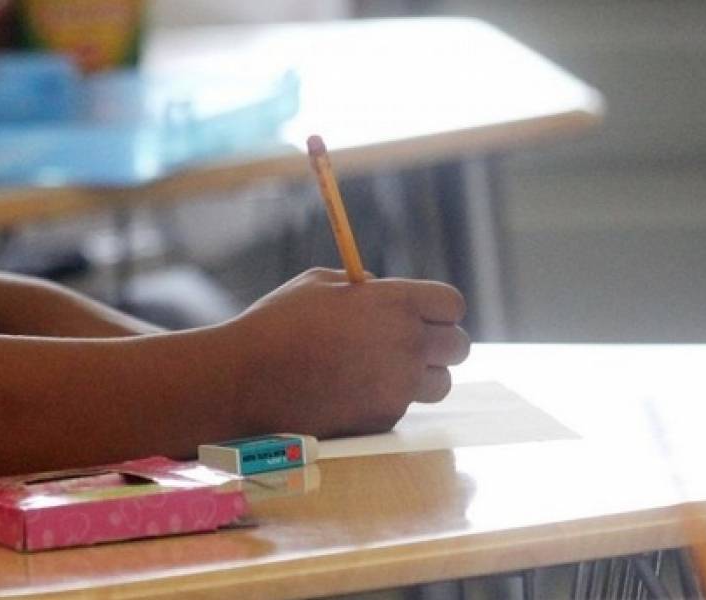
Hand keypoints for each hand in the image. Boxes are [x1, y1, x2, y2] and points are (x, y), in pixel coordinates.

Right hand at [222, 268, 469, 438]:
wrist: (246, 379)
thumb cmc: (277, 324)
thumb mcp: (320, 285)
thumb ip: (363, 289)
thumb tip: (384, 293)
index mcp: (395, 303)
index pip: (451, 305)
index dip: (440, 310)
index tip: (426, 316)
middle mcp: (407, 344)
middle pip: (459, 347)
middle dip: (441, 345)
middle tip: (416, 346)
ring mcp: (398, 386)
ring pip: (440, 384)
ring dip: (423, 378)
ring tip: (387, 371)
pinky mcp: (384, 419)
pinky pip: (403, 407)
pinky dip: (387, 401)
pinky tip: (352, 392)